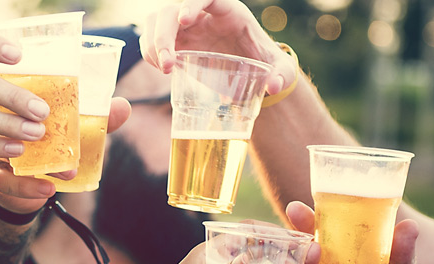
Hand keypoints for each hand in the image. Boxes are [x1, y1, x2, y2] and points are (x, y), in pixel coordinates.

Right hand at [0, 97, 131, 212]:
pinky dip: (28, 187)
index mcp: (17, 103)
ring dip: (34, 156)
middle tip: (50, 127)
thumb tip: (124, 106)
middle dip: (28, 120)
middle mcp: (0, 121)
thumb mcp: (71, 134)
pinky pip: (4, 181)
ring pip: (3, 148)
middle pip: (3, 115)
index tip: (53, 95)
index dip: (28, 88)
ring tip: (66, 170)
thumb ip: (96, 122)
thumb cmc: (49, 149)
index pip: (17, 88)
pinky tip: (48, 189)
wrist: (22, 188)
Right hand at [141, 0, 298, 93]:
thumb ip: (283, 74)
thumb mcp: (279, 67)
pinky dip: (151, 52)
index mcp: (230, 11)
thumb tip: (273, 85)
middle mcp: (204, 13)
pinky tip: (163, 68)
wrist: (251, 68)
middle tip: (168, 64)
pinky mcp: (176, 39)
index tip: (184, 22)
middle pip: (172, 9)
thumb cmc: (265, 61)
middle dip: (164, 34)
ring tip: (165, 69)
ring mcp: (187, 25)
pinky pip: (153, 36)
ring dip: (152, 43)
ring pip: (157, 20)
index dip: (191, 4)